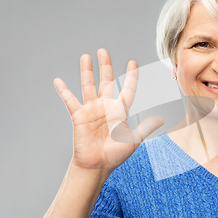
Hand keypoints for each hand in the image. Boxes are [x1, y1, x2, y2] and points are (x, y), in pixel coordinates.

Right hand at [53, 48, 163, 177]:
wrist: (97, 165)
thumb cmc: (115, 155)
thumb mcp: (133, 140)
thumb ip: (145, 128)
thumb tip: (160, 119)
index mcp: (120, 111)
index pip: (126, 90)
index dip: (130, 77)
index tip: (133, 63)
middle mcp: (105, 107)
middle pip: (106, 82)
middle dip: (105, 66)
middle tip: (103, 51)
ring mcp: (91, 110)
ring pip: (88, 86)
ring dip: (87, 71)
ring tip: (86, 57)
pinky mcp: (79, 116)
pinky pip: (70, 101)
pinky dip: (64, 91)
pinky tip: (58, 81)